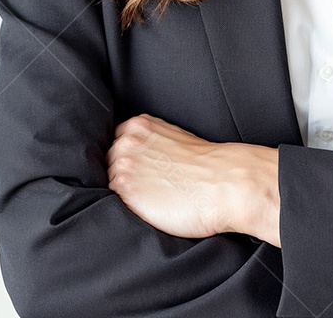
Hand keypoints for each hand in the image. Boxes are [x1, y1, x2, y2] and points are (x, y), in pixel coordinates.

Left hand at [106, 113, 245, 237]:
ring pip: (109, 183)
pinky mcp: (125, 190)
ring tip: (150, 199)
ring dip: (124, 193)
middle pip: (109, 162)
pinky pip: (112, 202)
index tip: (142, 171)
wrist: (224, 183)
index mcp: (140, 124)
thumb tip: (134, 157)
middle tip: (148, 188)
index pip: (116, 142)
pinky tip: (147, 208)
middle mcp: (127, 140)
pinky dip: (125, 207)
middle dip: (123, 175)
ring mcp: (124, 164)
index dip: (128, 159)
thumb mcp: (173, 138)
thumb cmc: (206, 166)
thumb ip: (149, 142)